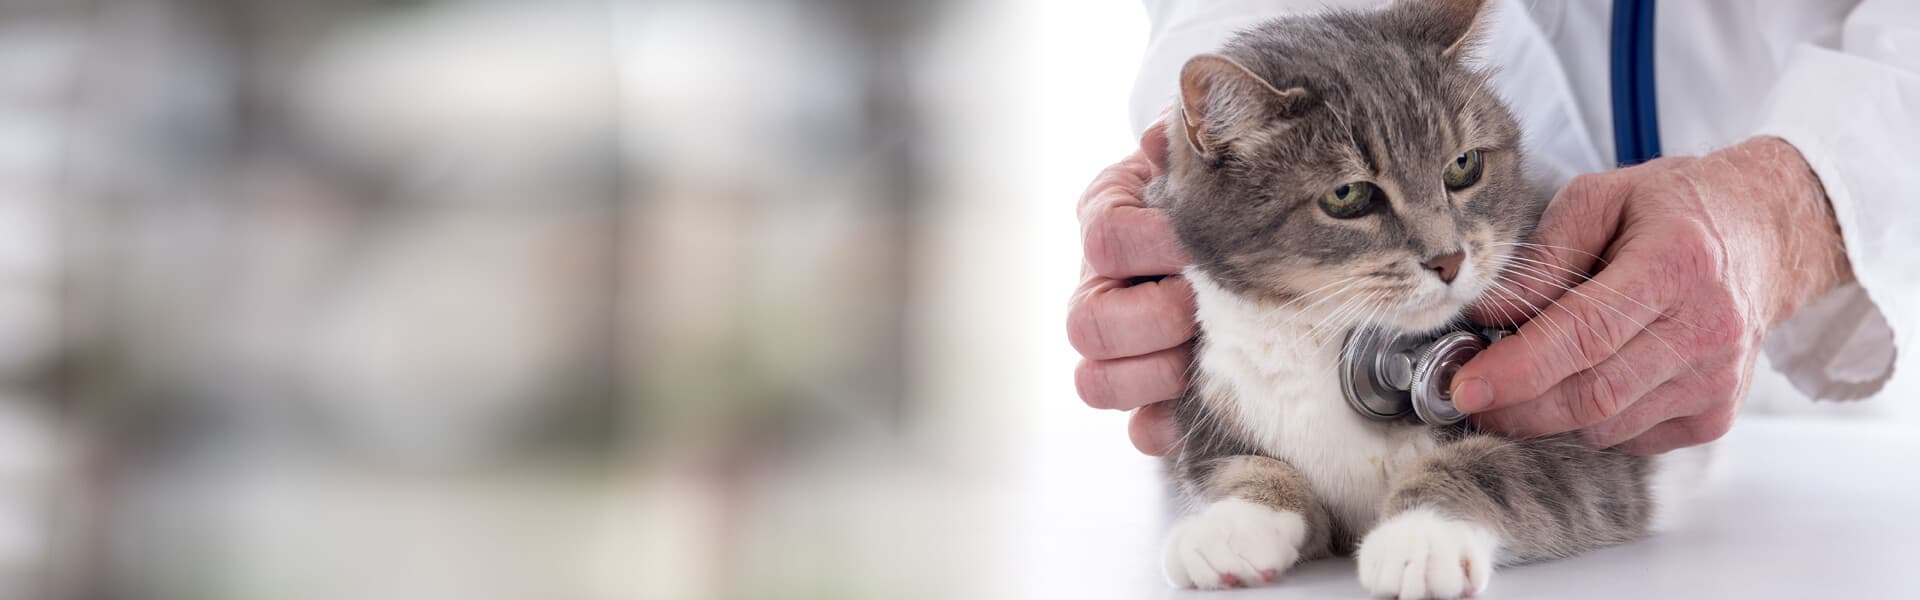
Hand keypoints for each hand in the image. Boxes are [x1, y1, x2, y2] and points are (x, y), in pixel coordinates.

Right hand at [1067, 119, 1195, 455]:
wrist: (1229, 214)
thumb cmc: (1213, 184)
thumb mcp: (1199, 152)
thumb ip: (1188, 140)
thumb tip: (1168, 132)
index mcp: (1107, 218)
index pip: (1103, 237)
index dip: (1151, 246)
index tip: (1195, 244)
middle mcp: (1097, 284)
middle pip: (1086, 323)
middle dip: (1153, 322)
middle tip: (1199, 310)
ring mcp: (1116, 343)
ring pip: (1096, 381)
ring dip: (1155, 376)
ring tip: (1201, 355)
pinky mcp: (1145, 389)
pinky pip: (1135, 427)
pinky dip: (1162, 425)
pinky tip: (1192, 408)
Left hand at [1454, 137, 1852, 453]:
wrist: (1763, 235)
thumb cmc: (1673, 211)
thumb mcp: (1600, 199)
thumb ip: (1541, 258)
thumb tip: (1483, 312)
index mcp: (1677, 264)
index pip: (1586, 334)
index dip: (1519, 369)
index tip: (1465, 386)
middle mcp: (1707, 329)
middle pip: (1593, 394)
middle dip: (1517, 407)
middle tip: (1468, 397)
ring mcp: (1717, 379)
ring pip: (1605, 426)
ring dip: (1547, 415)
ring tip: (1522, 381)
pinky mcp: (1715, 414)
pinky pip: (1629, 438)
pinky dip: (1589, 422)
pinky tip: (1582, 382)